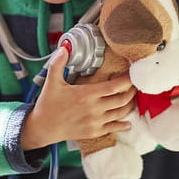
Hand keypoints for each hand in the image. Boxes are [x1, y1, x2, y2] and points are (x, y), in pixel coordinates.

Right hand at [20, 48, 136, 149]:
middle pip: (122, 99)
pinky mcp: (94, 132)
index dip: (127, 80)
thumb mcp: (51, 81)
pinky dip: (124, 124)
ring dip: (130, 105)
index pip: (114, 86)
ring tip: (132, 98)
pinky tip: (128, 122)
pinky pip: (114, 128)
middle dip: (132, 91)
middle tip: (135, 85)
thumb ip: (58, 63)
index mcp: (86, 94)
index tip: (132, 74)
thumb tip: (65, 46)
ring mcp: (95, 122)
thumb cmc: (48, 104)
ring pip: (121, 113)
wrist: (43, 128)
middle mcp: (94, 109)